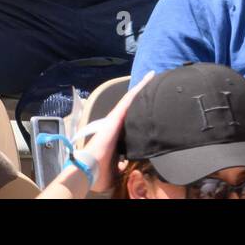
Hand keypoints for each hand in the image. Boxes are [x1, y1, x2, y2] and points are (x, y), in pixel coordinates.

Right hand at [77, 71, 153, 193]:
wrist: (91, 167)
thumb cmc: (100, 169)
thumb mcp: (115, 168)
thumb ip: (121, 163)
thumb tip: (125, 164)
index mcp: (118, 135)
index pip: (130, 121)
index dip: (137, 113)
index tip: (146, 106)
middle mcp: (118, 122)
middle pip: (132, 105)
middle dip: (141, 95)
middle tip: (152, 83)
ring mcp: (117, 116)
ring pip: (132, 98)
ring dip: (142, 87)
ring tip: (152, 75)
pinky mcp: (118, 113)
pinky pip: (131, 97)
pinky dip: (140, 87)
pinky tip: (149, 77)